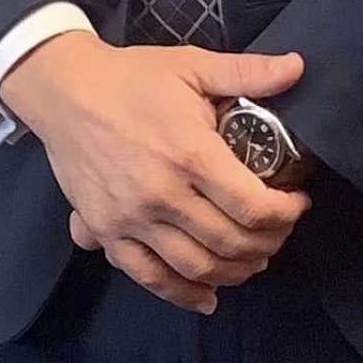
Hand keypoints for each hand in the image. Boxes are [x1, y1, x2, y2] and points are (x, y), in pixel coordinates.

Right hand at [0, 33, 309, 313]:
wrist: (64, 90)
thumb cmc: (131, 77)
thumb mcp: (191, 65)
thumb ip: (247, 71)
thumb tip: (298, 67)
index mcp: (190, 154)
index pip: (253, 207)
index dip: (286, 214)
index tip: (297, 202)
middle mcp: (163, 194)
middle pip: (231, 243)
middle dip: (268, 243)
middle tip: (278, 230)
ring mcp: (132, 219)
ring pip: (197, 268)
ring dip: (235, 272)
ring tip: (253, 258)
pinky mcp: (108, 231)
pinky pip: (150, 278)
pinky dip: (183, 295)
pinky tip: (207, 297)